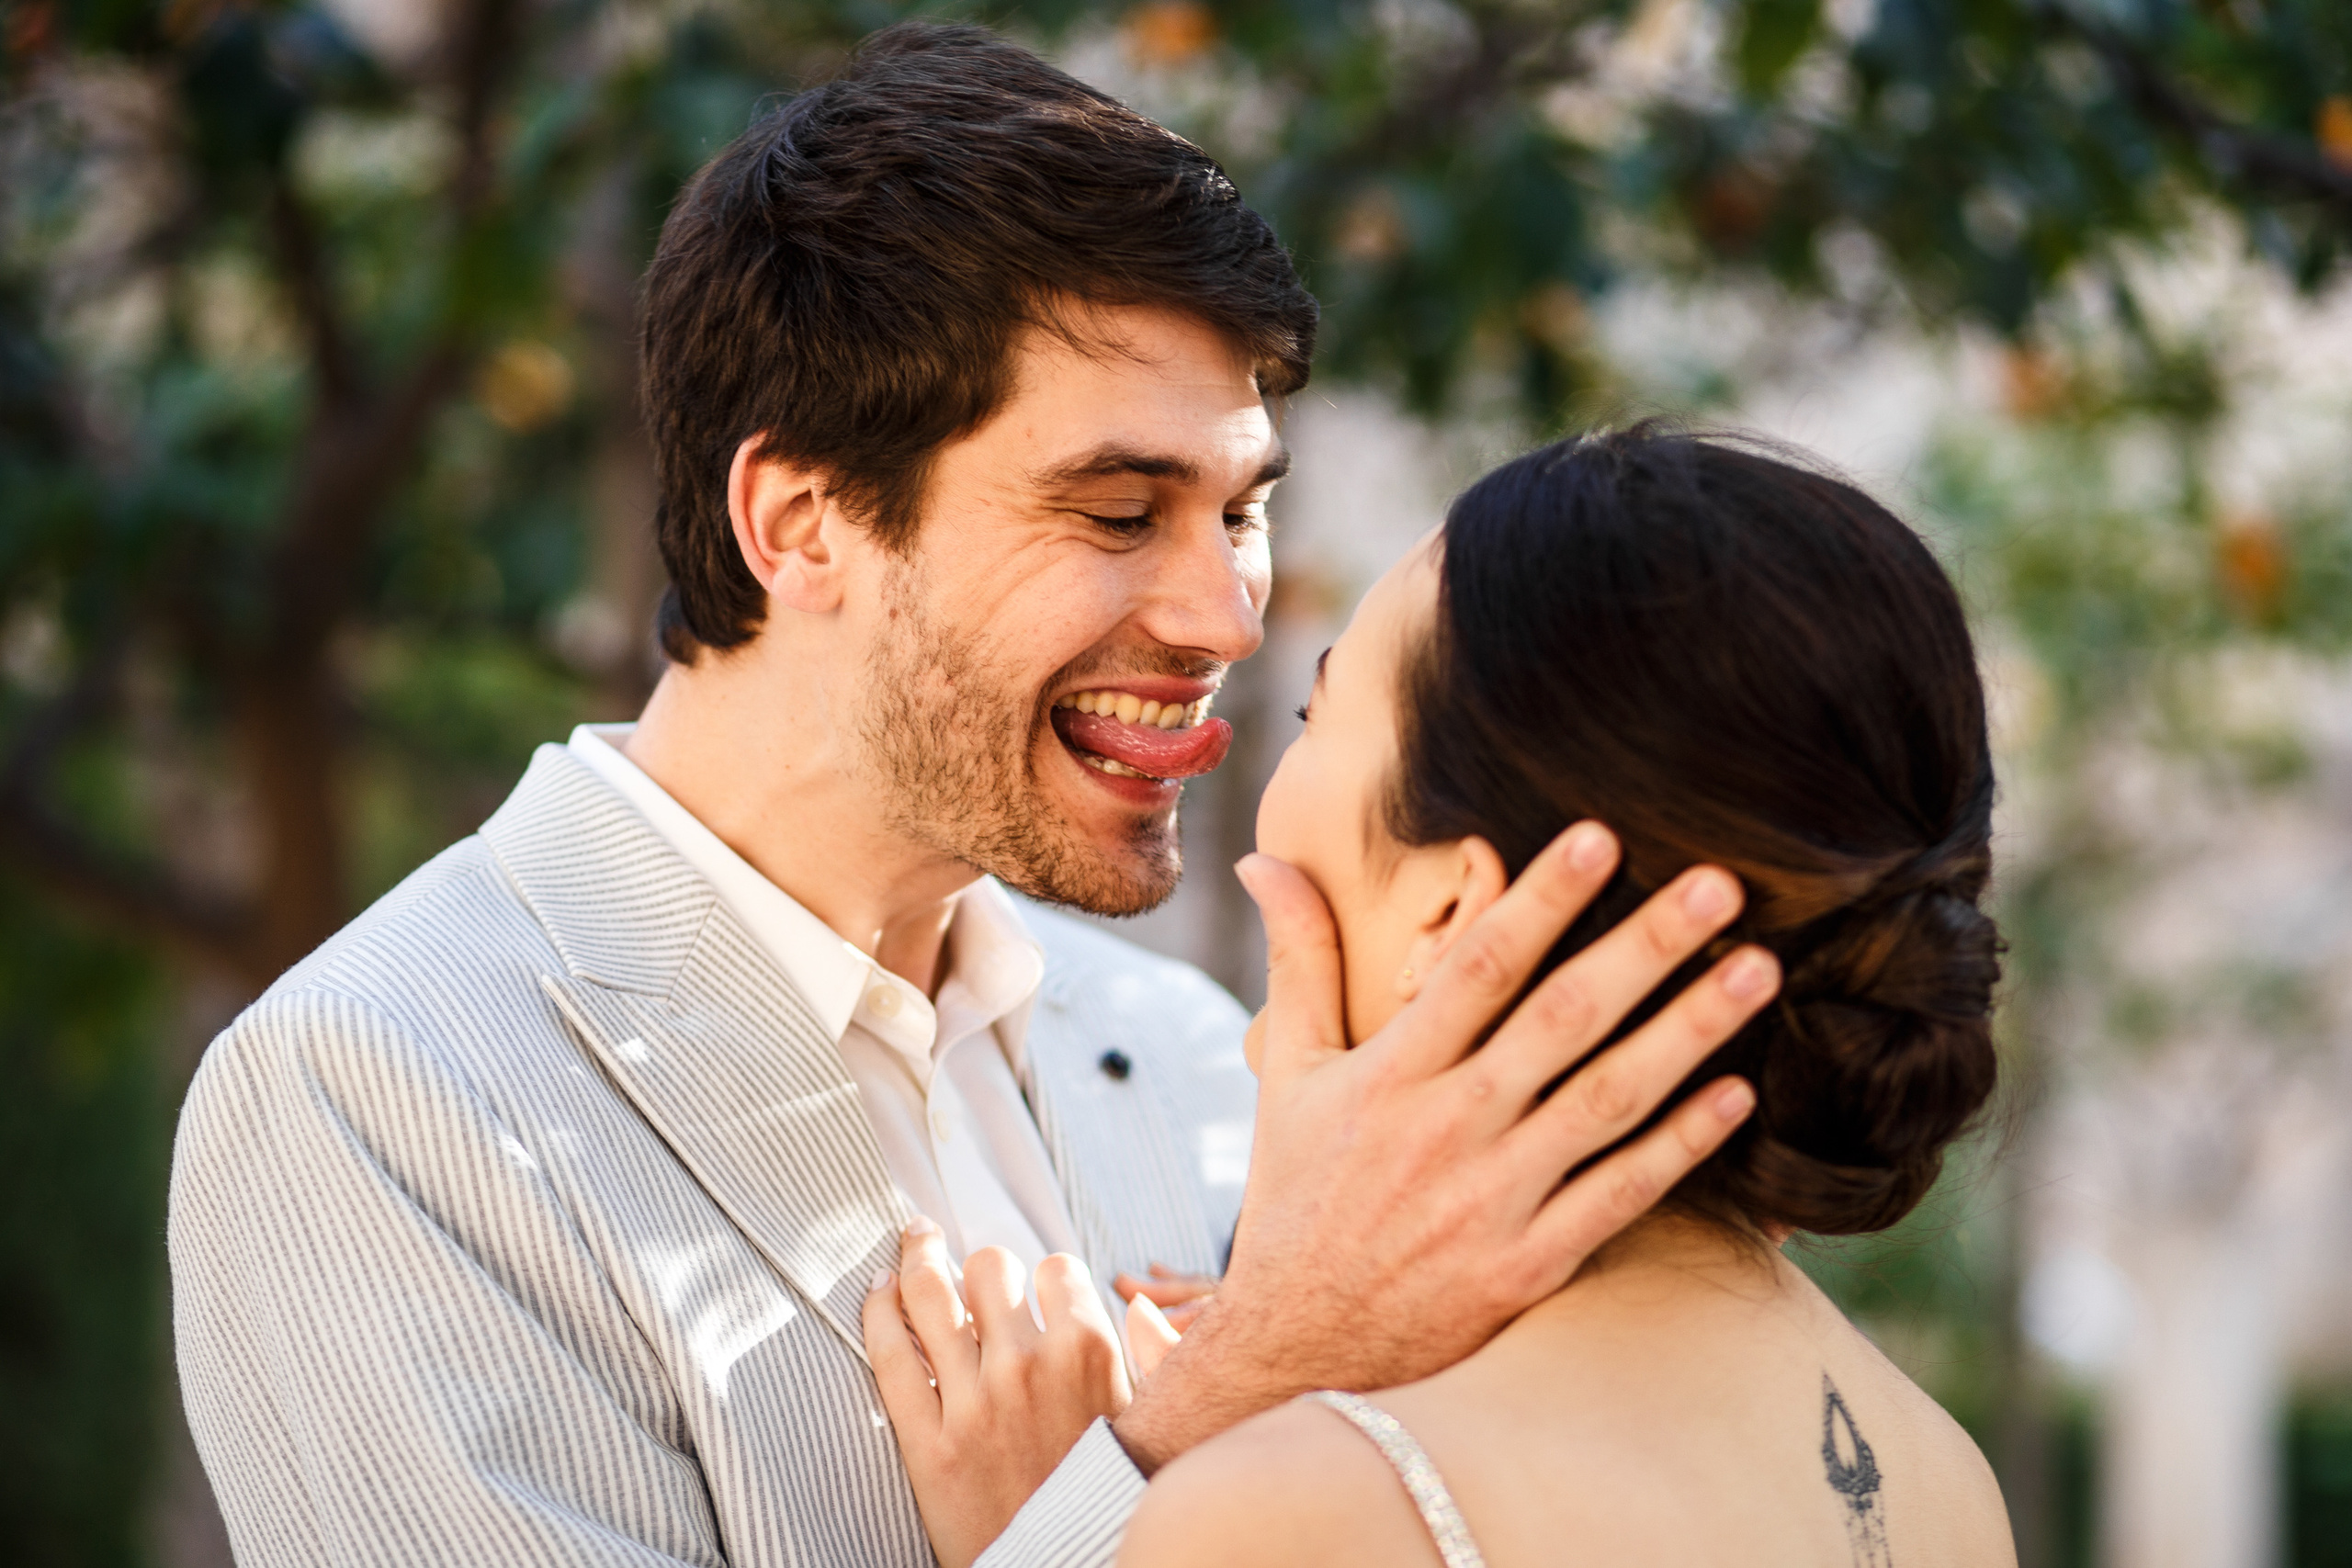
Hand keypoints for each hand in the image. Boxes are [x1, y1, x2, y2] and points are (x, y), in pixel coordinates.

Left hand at [863, 1220, 1131, 1567]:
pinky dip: (879, 1309)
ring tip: (915, 1243)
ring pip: (931, 1293)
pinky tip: (880, 1291)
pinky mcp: (927, 1443)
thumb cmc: (1112, 1498)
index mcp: (1090, 1353)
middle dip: (984, 1268)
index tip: (1033, 1290)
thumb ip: (1156, 1356)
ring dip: (919, 1257)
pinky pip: (890, 1352)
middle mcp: (1030, 1367)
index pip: (1056, 1268)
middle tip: (972, 1275)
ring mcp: (975, 1402)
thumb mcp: (1152, 1423)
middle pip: (989, 1266)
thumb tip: (1140, 1302)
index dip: (1044, 1277)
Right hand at [1112, 821, 1776, 1471]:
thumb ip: (1299, 961)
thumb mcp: (1286, 1073)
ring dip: (1687, 1032)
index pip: (1476, 969)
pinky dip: (1680, 1147)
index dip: (1539, 899)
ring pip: (1608, 1100)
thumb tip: (1264, 861)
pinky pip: (1621, 1195)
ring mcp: (1495, 1198)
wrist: (1295, 1346)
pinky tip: (1737, 1095)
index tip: (1600, 836)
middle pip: (1562, 1019)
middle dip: (1646, 945)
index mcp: (1391, 1072)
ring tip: (1756, 970)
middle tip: (1722, 885)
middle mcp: (1448, 1127)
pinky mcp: (1531, 1263)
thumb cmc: (1297, 1195)